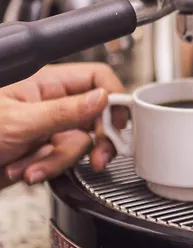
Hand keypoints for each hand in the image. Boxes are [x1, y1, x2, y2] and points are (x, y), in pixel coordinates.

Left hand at [0, 63, 127, 188]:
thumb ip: (65, 111)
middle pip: (95, 114)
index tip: (118, 121)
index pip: (95, 78)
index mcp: (47, 82)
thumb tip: (102, 99)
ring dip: (58, 160)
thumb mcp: (19, 121)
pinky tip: (26, 170)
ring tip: (34, 167)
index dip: (113, 97)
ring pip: (78, 142)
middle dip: (96, 139)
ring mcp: (47, 127)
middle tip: (100, 156)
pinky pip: (61, 159)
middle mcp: (51, 102)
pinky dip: (47, 168)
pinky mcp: (42, 149)